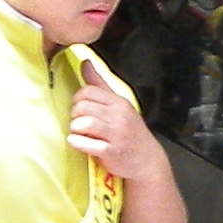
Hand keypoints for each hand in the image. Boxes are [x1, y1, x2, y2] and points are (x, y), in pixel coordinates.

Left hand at [68, 70, 166, 184]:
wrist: (147, 160)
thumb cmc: (130, 132)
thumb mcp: (119, 105)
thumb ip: (99, 84)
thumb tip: (85, 62)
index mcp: (119, 102)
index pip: (87, 91)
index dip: (77, 100)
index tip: (81, 110)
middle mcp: (119, 116)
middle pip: (81, 106)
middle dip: (75, 116)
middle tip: (80, 124)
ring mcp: (116, 134)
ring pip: (82, 123)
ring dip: (75, 130)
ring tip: (81, 134)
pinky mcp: (111, 152)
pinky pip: (85, 143)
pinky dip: (77, 143)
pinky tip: (81, 143)